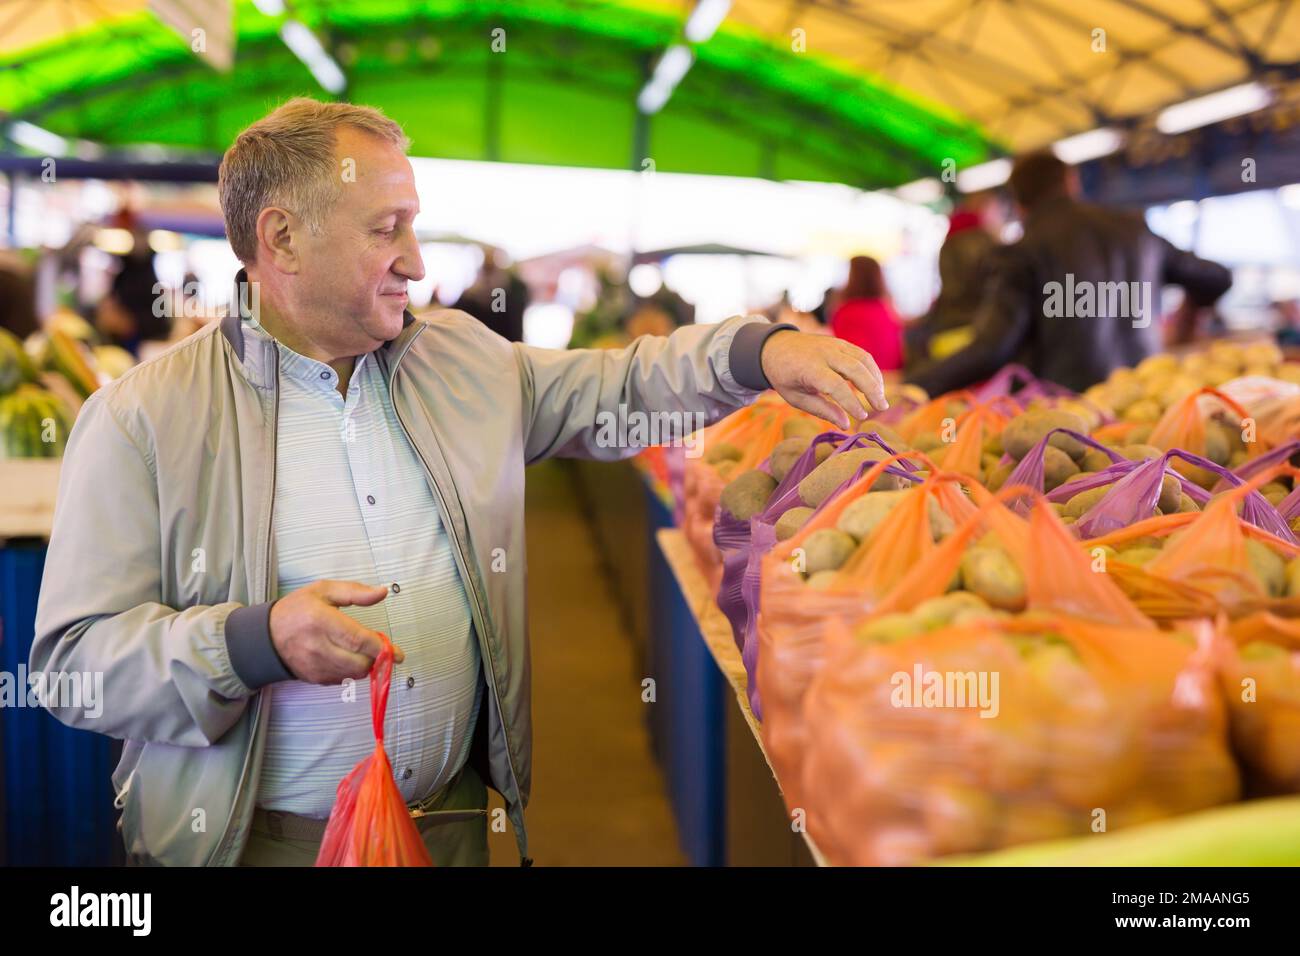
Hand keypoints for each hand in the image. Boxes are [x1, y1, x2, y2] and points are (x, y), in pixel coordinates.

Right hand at [269, 580, 402, 684]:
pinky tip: (347, 657)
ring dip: (365, 664)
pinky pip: (342, 680)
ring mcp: (315, 665)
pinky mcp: (314, 678)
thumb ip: (355, 592)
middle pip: (360, 662)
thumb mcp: (324, 590)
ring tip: (362, 650)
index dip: (381, 647)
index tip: (397, 652)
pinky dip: (351, 671)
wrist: (264, 636)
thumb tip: (382, 592)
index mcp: (321, 621)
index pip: (358, 640)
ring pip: (353, 674)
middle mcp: (318, 646)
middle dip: (376, 657)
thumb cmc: (297, 609)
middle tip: (378, 646)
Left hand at [760, 330, 888, 428]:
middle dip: (872, 389)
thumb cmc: (785, 377)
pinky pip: (862, 354)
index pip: (836, 385)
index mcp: (809, 368)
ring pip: (863, 359)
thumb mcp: (796, 398)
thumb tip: (845, 424)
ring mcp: (833, 344)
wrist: (775, 347)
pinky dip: (872, 370)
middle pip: (855, 369)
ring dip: (876, 379)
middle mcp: (823, 353)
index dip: (851, 402)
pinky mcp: (840, 342)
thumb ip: (821, 410)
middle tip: (881, 408)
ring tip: (880, 399)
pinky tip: (875, 386)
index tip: (861, 417)